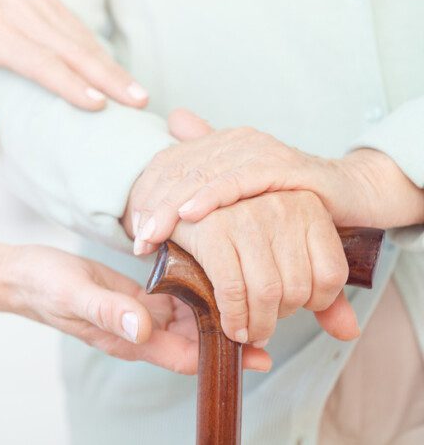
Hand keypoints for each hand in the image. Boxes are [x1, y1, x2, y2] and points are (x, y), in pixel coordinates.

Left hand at [0, 0, 148, 149]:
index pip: (39, 62)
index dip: (69, 83)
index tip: (98, 104)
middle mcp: (23, 16)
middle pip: (74, 50)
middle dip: (110, 78)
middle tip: (139, 102)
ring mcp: (41, 4)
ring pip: (84, 40)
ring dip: (114, 67)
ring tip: (139, 93)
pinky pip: (80, 29)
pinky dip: (102, 53)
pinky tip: (118, 73)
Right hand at [0, 245, 271, 372]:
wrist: (23, 276)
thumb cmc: (45, 286)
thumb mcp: (74, 294)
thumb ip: (107, 311)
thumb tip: (144, 328)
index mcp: (126, 336)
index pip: (182, 356)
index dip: (220, 359)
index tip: (259, 354)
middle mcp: (137, 330)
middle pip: (191, 341)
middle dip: (228, 337)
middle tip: (270, 322)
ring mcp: (135, 313)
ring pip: (184, 320)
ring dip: (214, 314)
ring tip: (250, 299)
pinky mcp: (131, 296)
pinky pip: (168, 299)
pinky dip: (191, 293)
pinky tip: (210, 278)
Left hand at [132, 109, 423, 245]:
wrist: (348, 192)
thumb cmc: (287, 197)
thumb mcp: (241, 190)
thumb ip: (207, 175)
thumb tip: (174, 134)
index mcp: (222, 144)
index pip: (172, 165)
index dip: (148, 196)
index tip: (134, 230)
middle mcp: (236, 142)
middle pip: (181, 170)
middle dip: (153, 206)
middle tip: (137, 239)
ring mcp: (259, 150)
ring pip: (202, 176)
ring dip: (172, 207)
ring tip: (151, 234)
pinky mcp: (284, 166)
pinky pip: (240, 180)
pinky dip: (213, 197)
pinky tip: (190, 214)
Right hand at [168, 191, 359, 345]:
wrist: (185, 203)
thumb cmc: (241, 234)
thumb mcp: (290, 251)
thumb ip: (323, 291)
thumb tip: (349, 332)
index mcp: (308, 207)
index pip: (333, 274)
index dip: (316, 303)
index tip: (295, 307)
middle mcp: (281, 206)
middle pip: (299, 288)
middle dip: (280, 317)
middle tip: (264, 322)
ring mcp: (247, 216)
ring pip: (268, 293)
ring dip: (257, 324)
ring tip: (248, 329)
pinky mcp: (213, 230)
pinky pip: (232, 289)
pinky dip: (234, 317)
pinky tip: (231, 325)